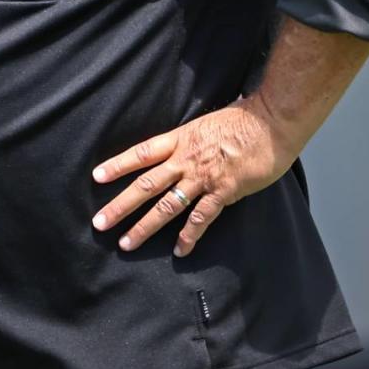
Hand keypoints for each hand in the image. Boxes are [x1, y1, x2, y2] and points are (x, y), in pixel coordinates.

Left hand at [91, 98, 294, 257]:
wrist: (271, 121)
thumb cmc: (243, 117)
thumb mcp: (207, 122)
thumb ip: (192, 137)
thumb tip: (184, 142)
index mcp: (180, 138)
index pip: (141, 153)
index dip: (118, 165)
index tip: (97, 177)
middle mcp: (186, 158)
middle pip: (146, 184)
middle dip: (121, 205)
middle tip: (100, 222)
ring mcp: (203, 176)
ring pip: (167, 205)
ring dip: (145, 226)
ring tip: (126, 243)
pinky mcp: (224, 191)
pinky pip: (201, 218)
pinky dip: (189, 235)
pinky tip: (180, 250)